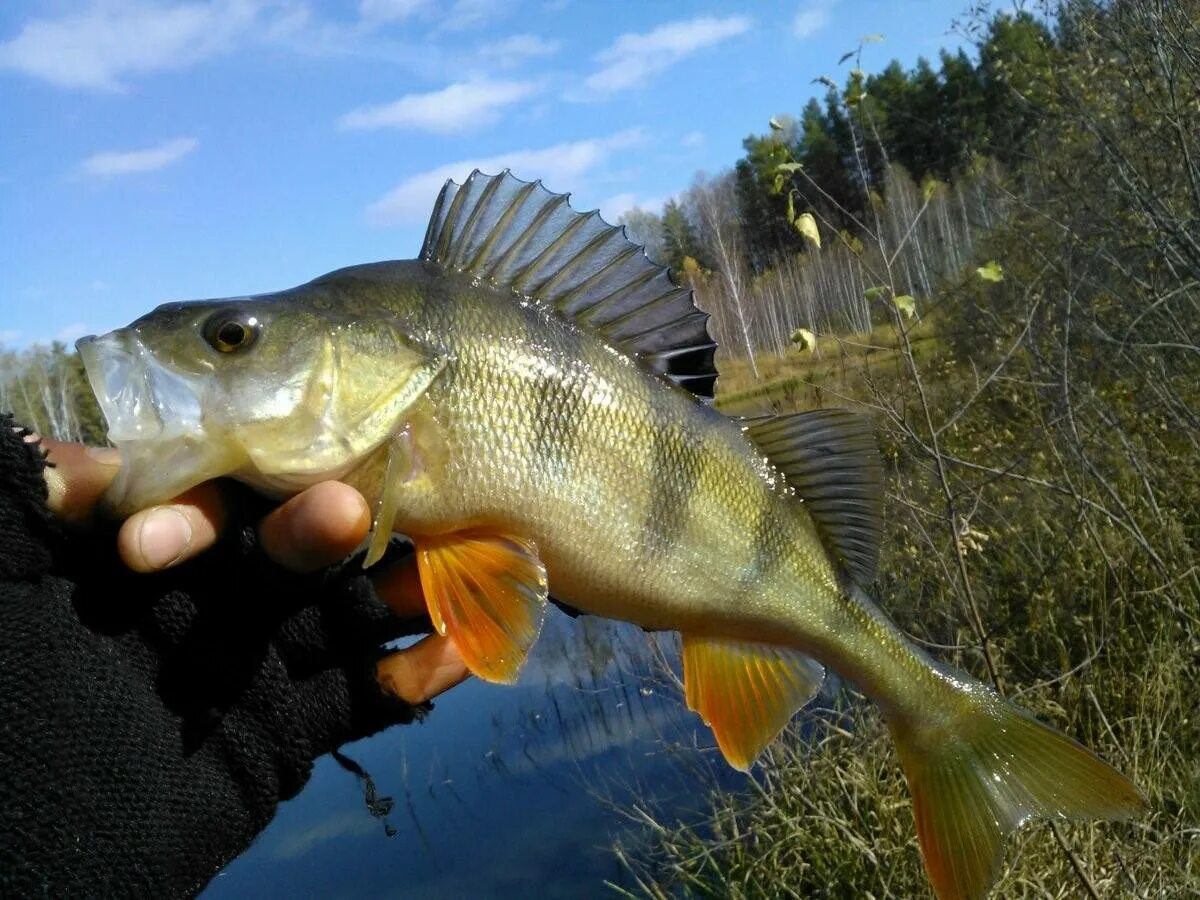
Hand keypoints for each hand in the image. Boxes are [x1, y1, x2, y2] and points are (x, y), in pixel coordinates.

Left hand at [37, 435, 466, 704]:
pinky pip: (358, 700)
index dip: (259, 483)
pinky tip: (462, 650)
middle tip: (360, 514)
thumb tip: (87, 461)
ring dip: (405, 593)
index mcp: (134, 566)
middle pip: (292, 553)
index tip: (288, 467)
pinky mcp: (281, 738)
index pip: (211, 500)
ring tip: (464, 568)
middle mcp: (202, 610)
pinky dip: (413, 676)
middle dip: (332, 536)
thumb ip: (17, 502)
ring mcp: (249, 673)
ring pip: (344, 618)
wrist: (11, 860)